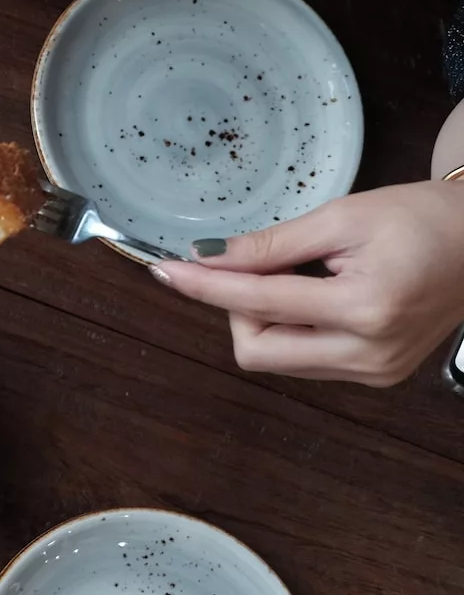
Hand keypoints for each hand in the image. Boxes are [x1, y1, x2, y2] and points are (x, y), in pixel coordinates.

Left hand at [153, 181, 463, 386]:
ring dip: (264, 320)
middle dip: (237, 311)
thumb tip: (209, 258)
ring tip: (298, 277)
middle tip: (252, 268)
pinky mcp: (375, 377)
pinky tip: (314, 298)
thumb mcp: (344, 217)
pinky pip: (304, 361)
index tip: (168, 271)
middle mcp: (369, 354)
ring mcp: (373, 373)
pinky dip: (290, 330)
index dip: (207, 286)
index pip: (260, 304)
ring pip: (277, 360)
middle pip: (257, 352)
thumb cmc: (425, 218)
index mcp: (366, 308)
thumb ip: (272, 244)